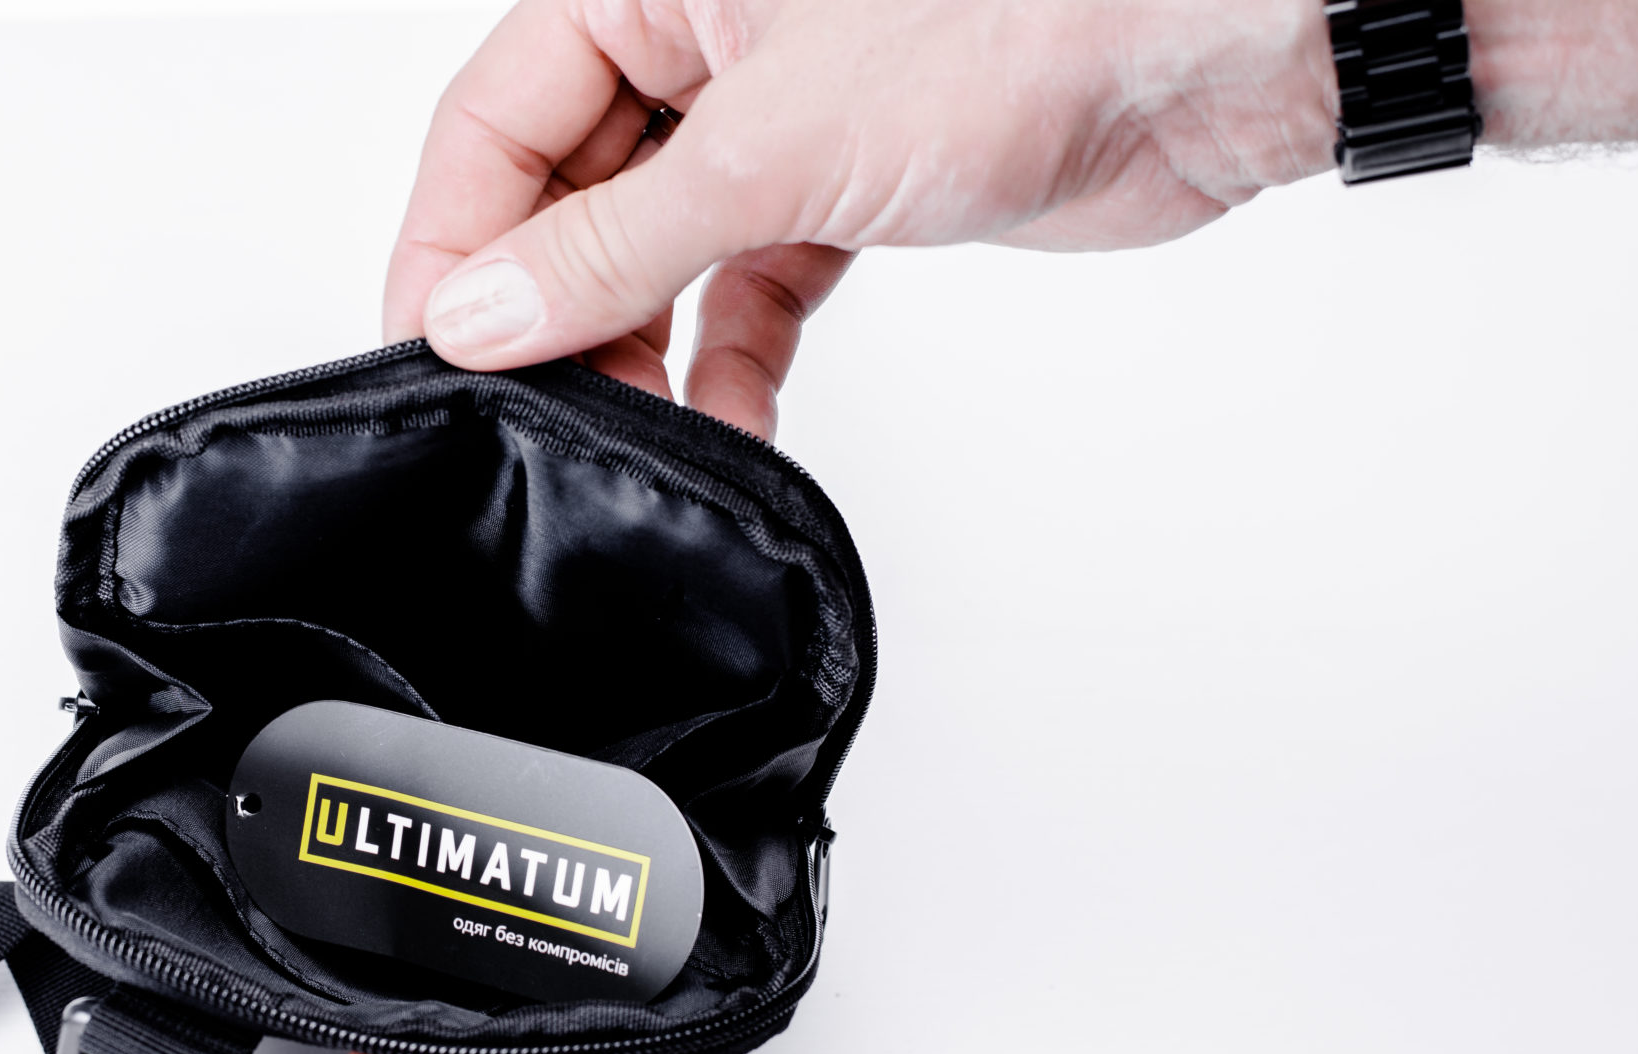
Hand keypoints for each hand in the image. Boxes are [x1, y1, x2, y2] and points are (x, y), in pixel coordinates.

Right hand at [382, 0, 1341, 437]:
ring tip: (630, 429)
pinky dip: (735, 358)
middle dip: (552, 308)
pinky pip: (750, 287)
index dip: (452, 241)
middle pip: (567, 189)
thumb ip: (613, 243)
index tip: (435, 352)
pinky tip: (726, 423)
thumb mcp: (771, 147)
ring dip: (639, 347)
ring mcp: (777, 115)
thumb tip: (480, 315)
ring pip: (656, 248)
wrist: (1202, 58)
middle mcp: (705, 37)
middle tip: (534, 409)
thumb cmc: (1021, 20)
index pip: (495, 118)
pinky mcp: (846, 187)